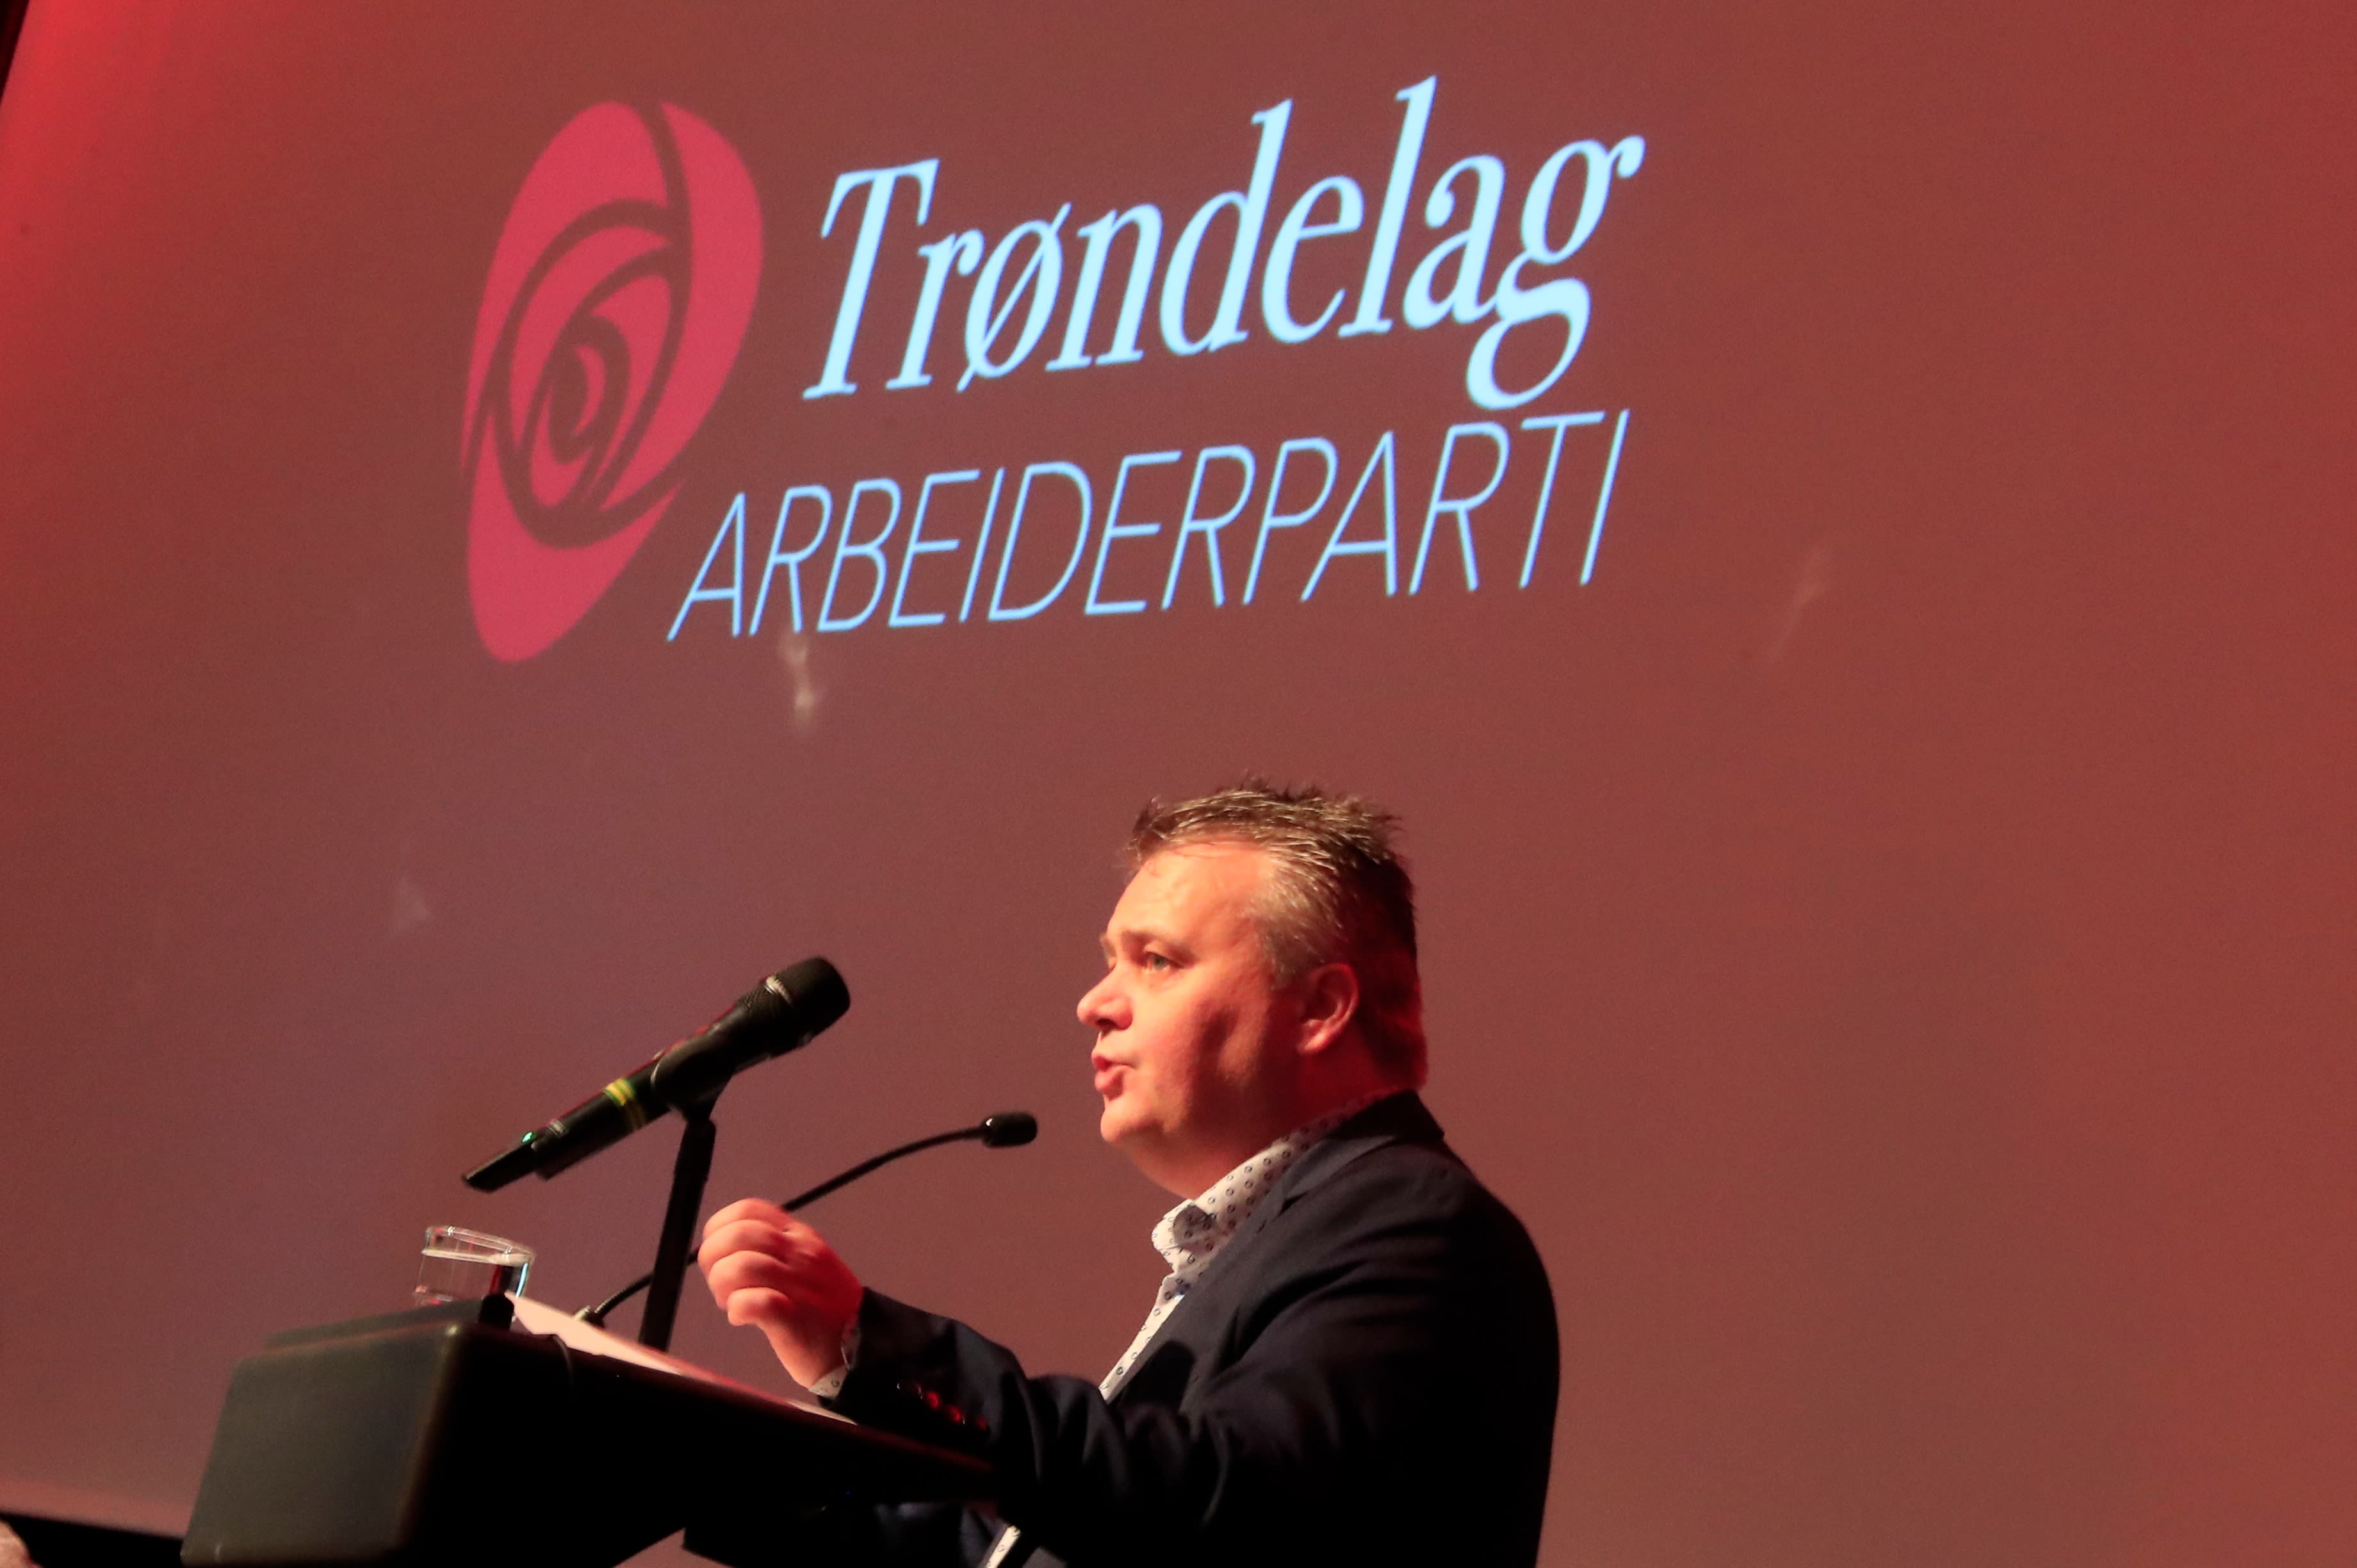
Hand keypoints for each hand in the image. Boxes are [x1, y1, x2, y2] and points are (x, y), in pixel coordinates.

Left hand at [697, 1197, 863, 1388]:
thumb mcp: (807, 1263)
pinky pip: (753, 1302)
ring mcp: (798, 1285)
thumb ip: (775, 1249)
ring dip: (722, 1285)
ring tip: (730, 1301)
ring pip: (740, 1265)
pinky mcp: (793, 1318)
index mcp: (800, 1237)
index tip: (719, 1252)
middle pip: (737, 1234)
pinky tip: (742, 1318)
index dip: (720, 1228)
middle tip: (720, 1283)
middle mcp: (800, 1254)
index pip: (748, 1210)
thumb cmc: (825, 1309)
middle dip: (714, 1259)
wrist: (859, 1347)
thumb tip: (728, 1247)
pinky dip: (737, 1309)